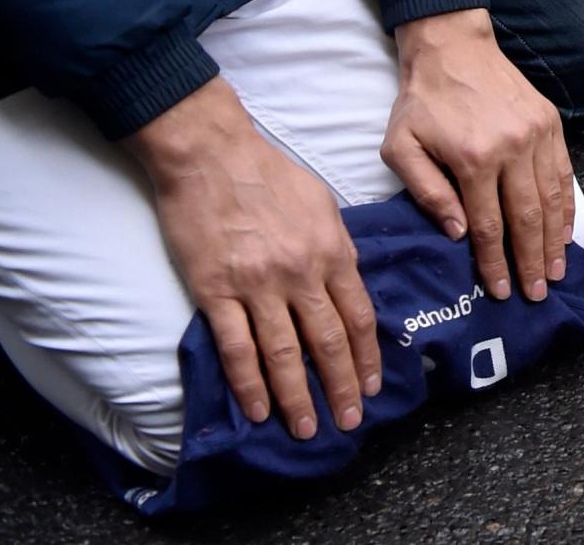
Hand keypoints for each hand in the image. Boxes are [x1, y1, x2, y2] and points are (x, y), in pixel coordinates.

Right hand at [130, 80, 380, 442]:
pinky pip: (236, 347)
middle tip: (349, 420)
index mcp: (332, 250)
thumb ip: (336, 247)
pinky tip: (258, 410)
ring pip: (284, 353)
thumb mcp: (322, 204)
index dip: (366, 355)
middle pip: (327, 341)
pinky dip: (248, 383)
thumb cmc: (269, 174)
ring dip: (297, 397)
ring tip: (306, 429)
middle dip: (340, 386)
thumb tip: (347, 282)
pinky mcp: (216, 291)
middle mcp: (300, 272)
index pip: (357, 315)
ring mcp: (257, 285)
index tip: (372, 385)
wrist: (212, 155)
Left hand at [382, 10, 573, 306]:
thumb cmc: (421, 102)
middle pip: (526, 218)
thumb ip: (426, 192)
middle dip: (531, 261)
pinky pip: (564, 174)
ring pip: (551, 199)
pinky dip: (567, 206)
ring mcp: (537, 135)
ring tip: (554, 271)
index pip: (488, 224)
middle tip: (536, 295)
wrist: (453, 47)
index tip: (499, 291)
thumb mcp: (400, 148)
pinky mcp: (551, 124)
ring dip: (554, 240)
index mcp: (473, 158)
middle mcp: (512, 148)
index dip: (494, 262)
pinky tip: (565, 232)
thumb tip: (458, 232)